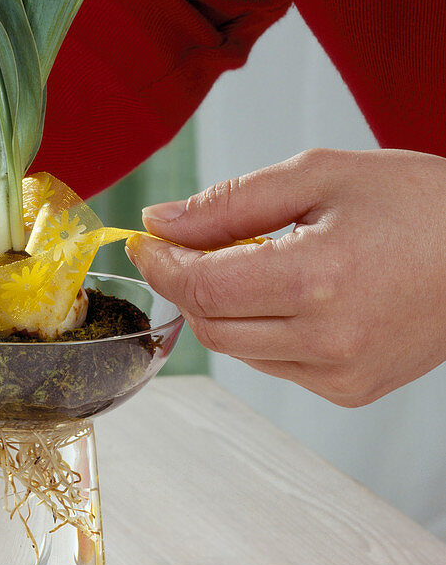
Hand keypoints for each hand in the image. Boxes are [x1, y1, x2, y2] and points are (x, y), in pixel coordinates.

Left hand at [126, 148, 445, 405]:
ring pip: (238, 347)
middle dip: (189, 284)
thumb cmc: (419, 204)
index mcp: (318, 280)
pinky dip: (263, 328)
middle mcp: (328, 340)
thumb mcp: (320, 175)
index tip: (146, 239)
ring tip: (262, 260)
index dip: (162, 264)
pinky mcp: (351, 389)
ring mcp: (341, 373)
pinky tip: (295, 293)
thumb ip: (230, 203)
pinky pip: (275, 362)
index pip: (201, 288)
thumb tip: (161, 223)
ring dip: (226, 306)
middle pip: (210, 325)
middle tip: (191, 244)